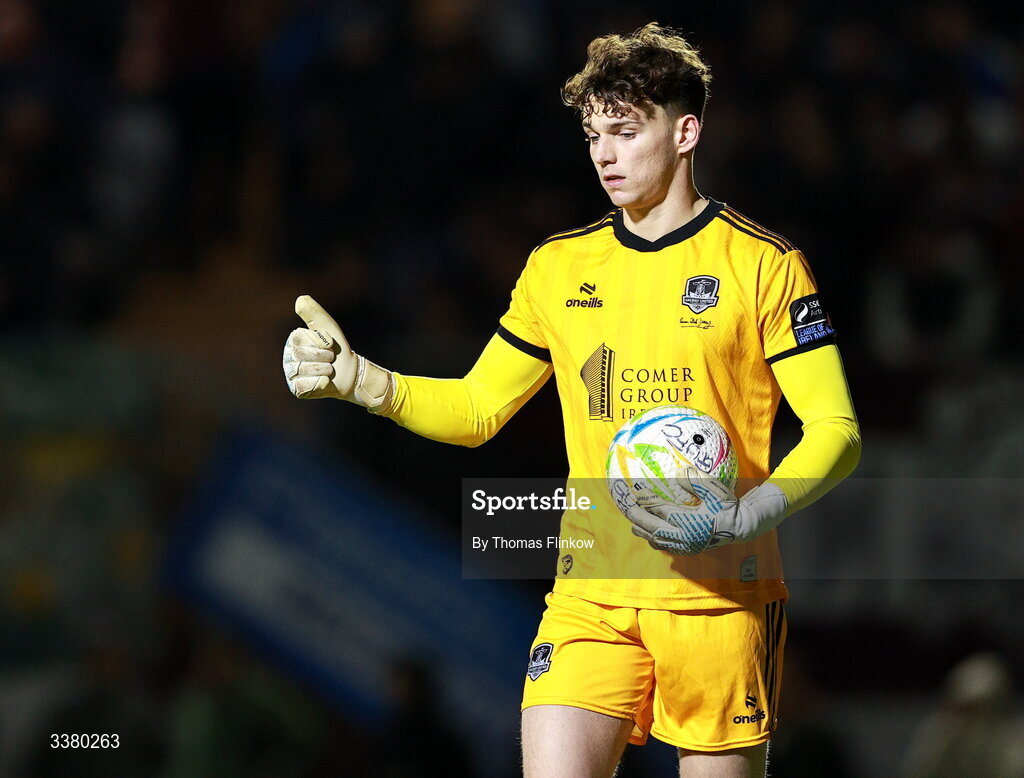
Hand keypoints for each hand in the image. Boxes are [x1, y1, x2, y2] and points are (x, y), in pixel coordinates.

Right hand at [283, 295, 392, 408]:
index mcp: (294, 341)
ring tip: (328, 370)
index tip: (330, 345)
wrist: (351, 373)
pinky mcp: (297, 390)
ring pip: (304, 370)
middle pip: (301, 354)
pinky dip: (320, 383)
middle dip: (323, 356)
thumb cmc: (339, 349)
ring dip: (324, 370)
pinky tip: (324, 381)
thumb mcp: (329, 328)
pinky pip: (305, 385)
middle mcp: (288, 357)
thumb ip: (315, 313)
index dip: (320, 342)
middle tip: (330, 359)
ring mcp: (291, 374)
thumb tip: (300, 299)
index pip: (299, 338)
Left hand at [620, 468, 787, 555]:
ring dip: (644, 531)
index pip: (660, 511)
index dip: (646, 501)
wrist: (742, 527)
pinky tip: (651, 533)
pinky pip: (665, 546)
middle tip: (627, 507)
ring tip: (633, 523)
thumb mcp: (714, 490)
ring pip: (657, 541)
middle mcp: (684, 537)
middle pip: (653, 528)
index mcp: (688, 522)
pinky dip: (654, 539)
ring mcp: (685, 546)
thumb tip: (676, 472)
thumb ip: (695, 481)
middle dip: (638, 518)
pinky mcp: (689, 550)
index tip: (636, 493)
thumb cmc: (728, 506)